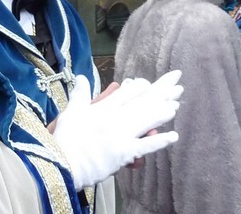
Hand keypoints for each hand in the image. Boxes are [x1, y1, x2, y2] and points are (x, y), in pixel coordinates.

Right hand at [52, 70, 182, 189]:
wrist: (63, 163)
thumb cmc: (66, 138)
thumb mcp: (70, 112)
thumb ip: (79, 94)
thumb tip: (81, 77)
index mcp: (102, 108)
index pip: (126, 92)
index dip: (139, 86)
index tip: (148, 83)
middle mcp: (115, 118)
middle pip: (142, 102)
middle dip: (161, 92)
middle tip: (178, 85)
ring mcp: (121, 135)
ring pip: (147, 120)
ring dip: (164, 112)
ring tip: (177, 105)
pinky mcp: (125, 152)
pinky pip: (146, 146)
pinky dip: (160, 141)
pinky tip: (174, 136)